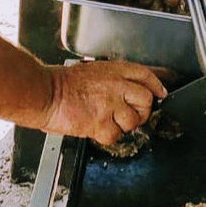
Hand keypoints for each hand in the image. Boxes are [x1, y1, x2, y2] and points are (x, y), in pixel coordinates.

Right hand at [41, 60, 167, 145]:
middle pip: (146, 100)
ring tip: (106, 121)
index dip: (156, 85)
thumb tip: (125, 91)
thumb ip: (110, 79)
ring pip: (133, 121)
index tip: (160, 92)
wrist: (45, 93)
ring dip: (122, 126)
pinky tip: (94, 128)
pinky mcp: (101, 122)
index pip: (144, 75)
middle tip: (132, 116)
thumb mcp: (90, 71)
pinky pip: (114, 135)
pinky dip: (106, 136)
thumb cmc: (61, 83)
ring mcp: (110, 104)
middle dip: (142, 112)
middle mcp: (115, 85)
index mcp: (113, 70)